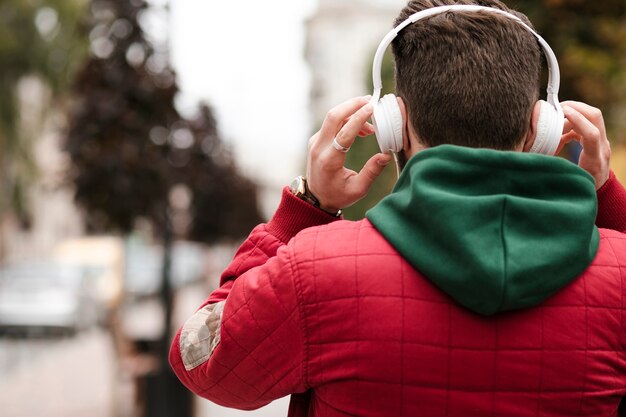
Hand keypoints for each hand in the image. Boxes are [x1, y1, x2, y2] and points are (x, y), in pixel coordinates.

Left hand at [306, 96, 392, 211]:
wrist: (316, 198)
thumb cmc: (338, 195)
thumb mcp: (358, 189)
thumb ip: (372, 172)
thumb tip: (385, 155)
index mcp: (330, 160)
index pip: (344, 133)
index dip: (358, 118)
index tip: (372, 108)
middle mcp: (319, 148)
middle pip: (333, 116)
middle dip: (352, 104)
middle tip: (370, 101)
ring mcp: (315, 142)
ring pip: (332, 117)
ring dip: (352, 113)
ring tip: (371, 126)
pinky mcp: (317, 140)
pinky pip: (331, 123)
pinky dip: (347, 120)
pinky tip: (361, 129)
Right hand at [560, 101, 610, 188]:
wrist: (600, 190)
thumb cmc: (580, 187)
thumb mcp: (566, 181)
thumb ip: (553, 168)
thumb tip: (531, 156)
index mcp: (594, 159)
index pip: (591, 134)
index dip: (576, 120)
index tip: (560, 112)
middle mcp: (602, 147)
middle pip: (595, 116)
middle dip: (575, 107)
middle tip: (556, 108)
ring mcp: (602, 141)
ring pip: (592, 116)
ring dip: (573, 113)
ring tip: (555, 122)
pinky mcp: (598, 139)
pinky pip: (587, 123)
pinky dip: (572, 124)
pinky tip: (560, 136)